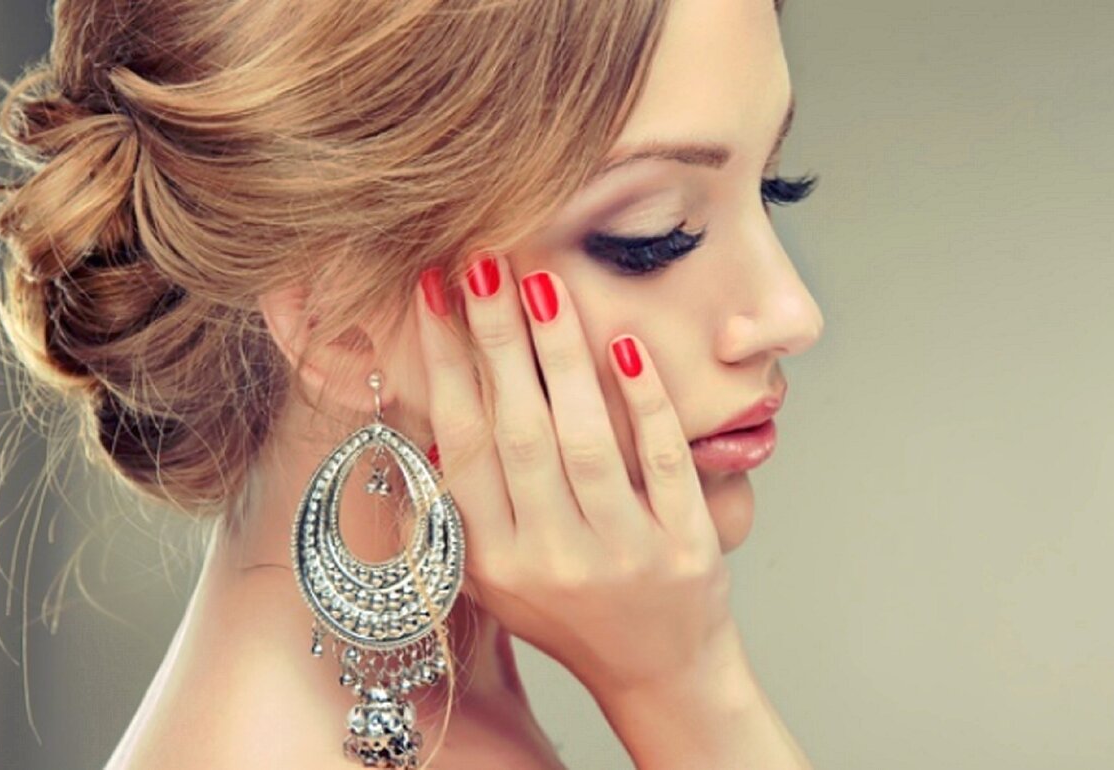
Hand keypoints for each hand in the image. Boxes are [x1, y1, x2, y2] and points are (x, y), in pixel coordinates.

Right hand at [415, 252, 734, 697]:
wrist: (659, 670)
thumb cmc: (570, 612)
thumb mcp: (496, 579)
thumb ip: (459, 516)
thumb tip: (429, 434)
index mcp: (495, 559)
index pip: (462, 446)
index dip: (444, 365)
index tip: (432, 295)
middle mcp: (552, 557)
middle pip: (517, 431)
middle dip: (495, 339)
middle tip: (482, 261)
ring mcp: (621, 554)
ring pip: (584, 441)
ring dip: (561, 356)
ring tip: (542, 285)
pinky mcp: (684, 547)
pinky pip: (663, 465)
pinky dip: (645, 406)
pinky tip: (628, 346)